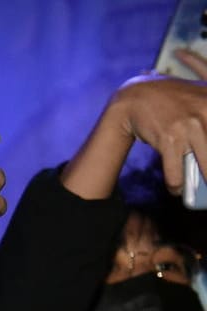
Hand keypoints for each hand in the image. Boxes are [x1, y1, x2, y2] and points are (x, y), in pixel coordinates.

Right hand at [107, 75, 206, 192]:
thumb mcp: (200, 95)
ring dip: (202, 184)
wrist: (136, 97)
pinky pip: (176, 173)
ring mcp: (189, 127)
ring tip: (197, 189)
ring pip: (206, 167)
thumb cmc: (171, 99)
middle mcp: (206, 112)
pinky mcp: (169, 140)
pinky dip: (177, 186)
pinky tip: (177, 188)